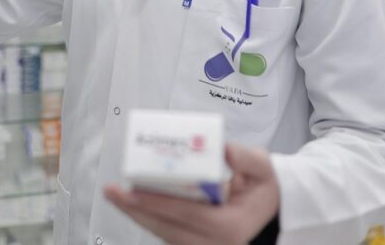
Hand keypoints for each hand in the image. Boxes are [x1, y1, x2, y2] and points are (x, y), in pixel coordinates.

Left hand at [105, 142, 279, 244]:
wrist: (272, 205)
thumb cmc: (264, 184)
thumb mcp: (263, 166)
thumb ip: (247, 158)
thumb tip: (225, 150)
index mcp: (231, 226)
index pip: (187, 214)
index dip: (158, 203)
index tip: (133, 191)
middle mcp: (217, 243)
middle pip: (168, 228)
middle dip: (136, 210)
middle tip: (112, 192)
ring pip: (164, 234)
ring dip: (139, 215)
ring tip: (116, 196)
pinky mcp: (198, 244)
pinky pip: (169, 233)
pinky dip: (150, 218)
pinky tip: (133, 203)